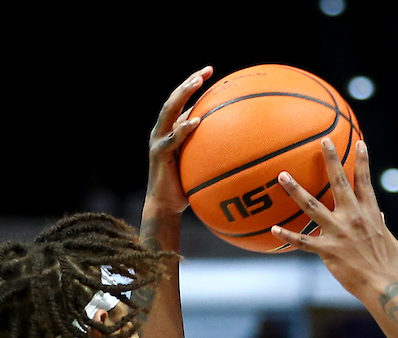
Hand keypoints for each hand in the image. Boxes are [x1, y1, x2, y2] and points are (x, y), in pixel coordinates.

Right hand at [146, 67, 212, 216]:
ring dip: (183, 94)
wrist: (166, 206)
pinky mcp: (160, 154)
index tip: (210, 71)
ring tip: (197, 83)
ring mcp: (159, 141)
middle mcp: (162, 131)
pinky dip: (184, 128)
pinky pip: (173, 138)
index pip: (181, 102)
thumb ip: (211, 149)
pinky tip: (197, 120)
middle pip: (173, 99)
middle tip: (205, 71)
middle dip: (189, 83)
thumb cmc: (187, 186)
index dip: (193, 85)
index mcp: (171, 130)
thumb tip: (238, 142)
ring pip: (169, 111)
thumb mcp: (201, 164)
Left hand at [271, 139, 397, 298]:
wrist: (382, 285)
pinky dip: (287, 236)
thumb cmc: (387, 264)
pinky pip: (303, 241)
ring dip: (296, 190)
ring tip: (282, 176)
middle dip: (331, 160)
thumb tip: (379, 215)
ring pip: (312, 206)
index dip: (362, 161)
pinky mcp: (327, 250)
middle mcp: (352, 217)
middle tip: (323, 142)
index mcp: (369, 213)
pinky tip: (273, 230)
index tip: (359, 143)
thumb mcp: (389, 239)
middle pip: (339, 183)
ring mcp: (338, 232)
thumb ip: (381, 224)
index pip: (364, 182)